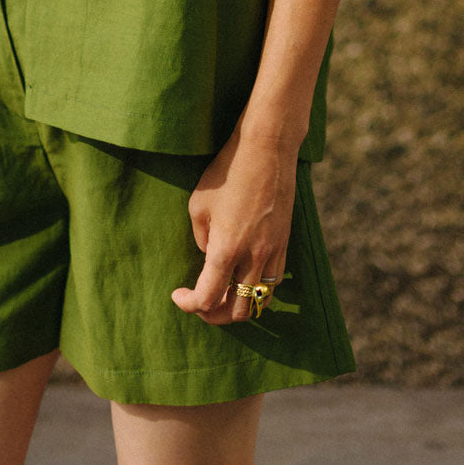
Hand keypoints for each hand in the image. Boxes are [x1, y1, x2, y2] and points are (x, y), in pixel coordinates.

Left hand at [170, 129, 295, 323]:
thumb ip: (202, 239)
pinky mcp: (284, 244)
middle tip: (200, 302)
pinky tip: (244, 275)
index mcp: (226, 250)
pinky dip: (257, 289)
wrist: (267, 150)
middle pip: (236, 311)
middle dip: (214, 314)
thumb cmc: (227, 173)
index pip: (207, 298)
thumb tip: (210, 256)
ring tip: (223, 293)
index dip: (189, 305)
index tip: (178, 295)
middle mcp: (253, 258)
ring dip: (239, 304)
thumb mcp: (199, 205)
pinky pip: (273, 282)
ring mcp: (273, 253)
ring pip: (259, 302)